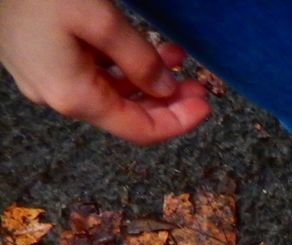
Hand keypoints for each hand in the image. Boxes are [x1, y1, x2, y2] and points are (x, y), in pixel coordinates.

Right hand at [0, 0, 209, 144]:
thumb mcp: (100, 20)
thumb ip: (139, 60)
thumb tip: (166, 89)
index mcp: (74, 96)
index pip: (139, 130)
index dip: (179, 122)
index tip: (207, 106)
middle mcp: (57, 97)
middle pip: (126, 114)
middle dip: (167, 101)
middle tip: (198, 84)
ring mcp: (45, 79)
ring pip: (109, 91)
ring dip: (147, 79)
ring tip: (176, 58)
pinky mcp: (38, 59)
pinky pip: (88, 73)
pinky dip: (120, 65)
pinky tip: (142, 49)